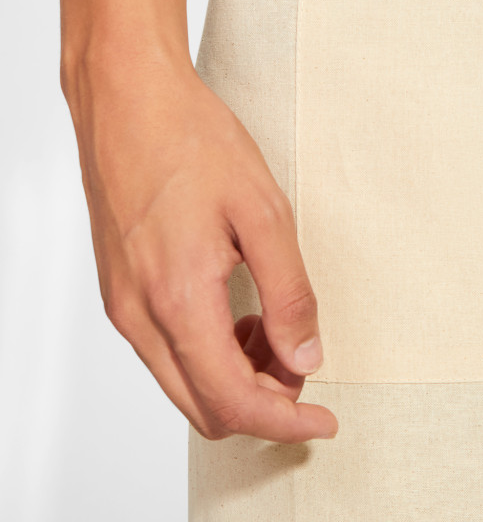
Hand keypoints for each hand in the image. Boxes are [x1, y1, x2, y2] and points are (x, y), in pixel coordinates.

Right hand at [63, 50, 337, 442]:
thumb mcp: (264, 212)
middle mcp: (140, 316)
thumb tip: (306, 357)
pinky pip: (166, 350)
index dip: (287, 422)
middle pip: (204, 407)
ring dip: (236, 377)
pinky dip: (209, 352)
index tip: (324, 422)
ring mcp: (124, 305)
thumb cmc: (192, 141)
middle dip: (264, 404)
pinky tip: (239, 311)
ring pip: (183, 383)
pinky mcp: (120, 289)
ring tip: (276, 329)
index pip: (234, 401)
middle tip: (306, 368)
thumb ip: (288, 293)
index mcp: (179, 299)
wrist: (128, 99)